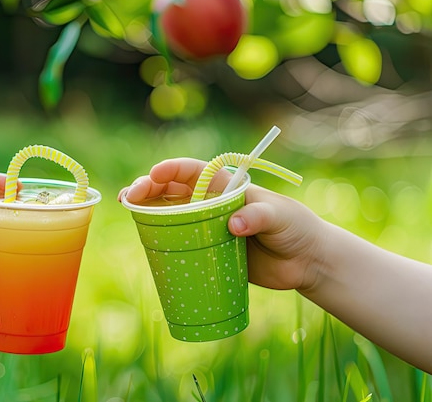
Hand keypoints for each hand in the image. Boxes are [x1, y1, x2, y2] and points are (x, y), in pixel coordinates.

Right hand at [119, 158, 323, 291]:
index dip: (171, 170)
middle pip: (173, 190)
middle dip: (149, 187)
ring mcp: (207, 226)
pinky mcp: (207, 249)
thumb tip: (232, 225)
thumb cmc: (295, 228)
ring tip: (127, 208)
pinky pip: (178, 239)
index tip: (154, 174)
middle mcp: (211, 203)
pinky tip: (144, 238)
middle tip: (131, 196)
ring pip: (170, 212)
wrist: (305, 262)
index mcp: (226, 187)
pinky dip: (159, 236)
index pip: (193, 171)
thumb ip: (258, 216)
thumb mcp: (280, 217)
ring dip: (146, 208)